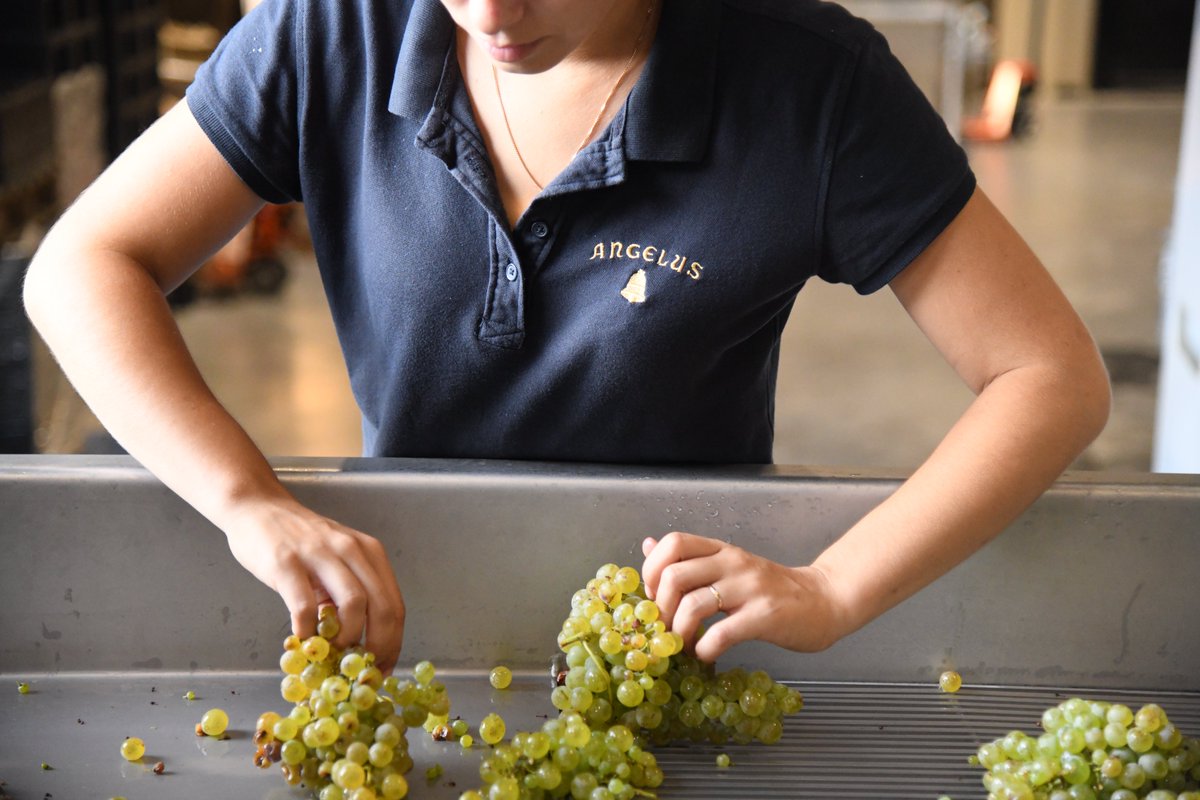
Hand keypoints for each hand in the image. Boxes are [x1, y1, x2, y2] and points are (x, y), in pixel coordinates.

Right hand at [223, 497, 404, 672]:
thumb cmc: (299, 541)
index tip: (382, 667)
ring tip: (333, 654)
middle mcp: (351, 550)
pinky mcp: (286, 563)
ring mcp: (320, 554)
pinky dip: (308, 631)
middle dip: (379, 646)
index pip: (395, 604)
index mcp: (369, 552)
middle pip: (383, 607)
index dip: (393, 642)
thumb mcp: (337, 560)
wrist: (258, 508)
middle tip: (363, 671)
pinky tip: (303, 640)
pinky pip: (305, 606)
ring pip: (354, 604)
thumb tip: (359, 642)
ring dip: (347, 639)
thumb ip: (350, 592)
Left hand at [640, 532, 845, 661]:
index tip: (655, 597)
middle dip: (660, 609)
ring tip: (685, 647)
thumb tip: (647, 546)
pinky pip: (721, 634)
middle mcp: (733, 563)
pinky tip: (707, 656)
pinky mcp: (764, 616)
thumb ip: (690, 559)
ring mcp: (749, 589)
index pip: (673, 542)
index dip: (652, 570)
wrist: (824, 601)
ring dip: (679, 634)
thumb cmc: (772, 589)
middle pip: (673, 576)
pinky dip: (704, 651)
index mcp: (721, 550)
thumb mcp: (729, 566)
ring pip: (692, 606)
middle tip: (665, 630)